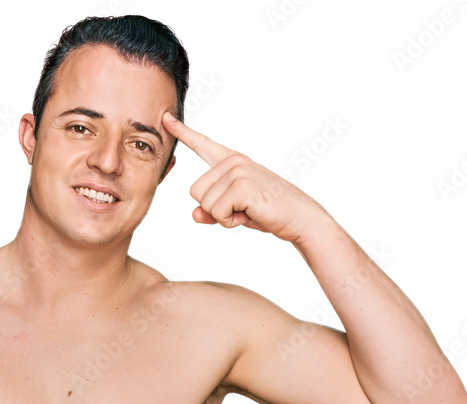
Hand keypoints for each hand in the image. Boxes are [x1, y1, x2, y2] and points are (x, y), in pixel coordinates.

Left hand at [162, 112, 326, 243]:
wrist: (301, 218)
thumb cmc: (269, 213)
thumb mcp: (236, 210)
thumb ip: (213, 211)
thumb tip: (195, 215)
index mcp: (232, 161)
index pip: (203, 144)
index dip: (182, 132)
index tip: (165, 117)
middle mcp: (233, 162)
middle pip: (196, 192)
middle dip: (215, 209)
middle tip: (243, 209)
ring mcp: (238, 171)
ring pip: (205, 204)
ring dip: (224, 217)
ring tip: (249, 211)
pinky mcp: (242, 185)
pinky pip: (217, 212)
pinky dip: (230, 222)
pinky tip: (250, 215)